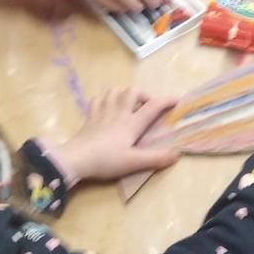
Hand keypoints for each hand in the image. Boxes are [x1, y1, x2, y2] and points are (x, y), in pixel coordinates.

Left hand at [53, 87, 179, 180]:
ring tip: (129, 104)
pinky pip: (98, 99)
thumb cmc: (106, 160)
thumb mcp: (133, 162)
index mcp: (131, 123)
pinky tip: (107, 106)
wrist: (76, 158)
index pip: (153, 106)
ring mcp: (102, 111)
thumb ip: (155, 158)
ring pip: (115, 91)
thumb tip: (176, 154)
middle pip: (133, 91)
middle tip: (147, 106)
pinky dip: (105, 99)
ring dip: (125, 93)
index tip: (176, 100)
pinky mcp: (90, 115)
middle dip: (143, 94)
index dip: (166, 101)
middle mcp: (119, 112)